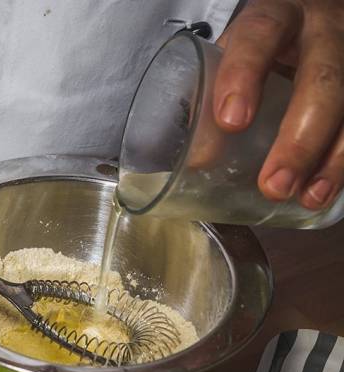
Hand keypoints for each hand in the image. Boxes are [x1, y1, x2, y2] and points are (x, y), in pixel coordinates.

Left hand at [214, 0, 343, 209]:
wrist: (309, 27)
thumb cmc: (263, 47)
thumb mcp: (235, 56)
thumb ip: (214, 96)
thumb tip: (198, 158)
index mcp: (277, 16)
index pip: (260, 35)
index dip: (244, 76)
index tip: (230, 122)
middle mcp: (324, 30)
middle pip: (321, 81)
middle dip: (298, 138)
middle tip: (273, 183)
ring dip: (331, 159)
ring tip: (305, 196)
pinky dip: (342, 163)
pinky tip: (322, 191)